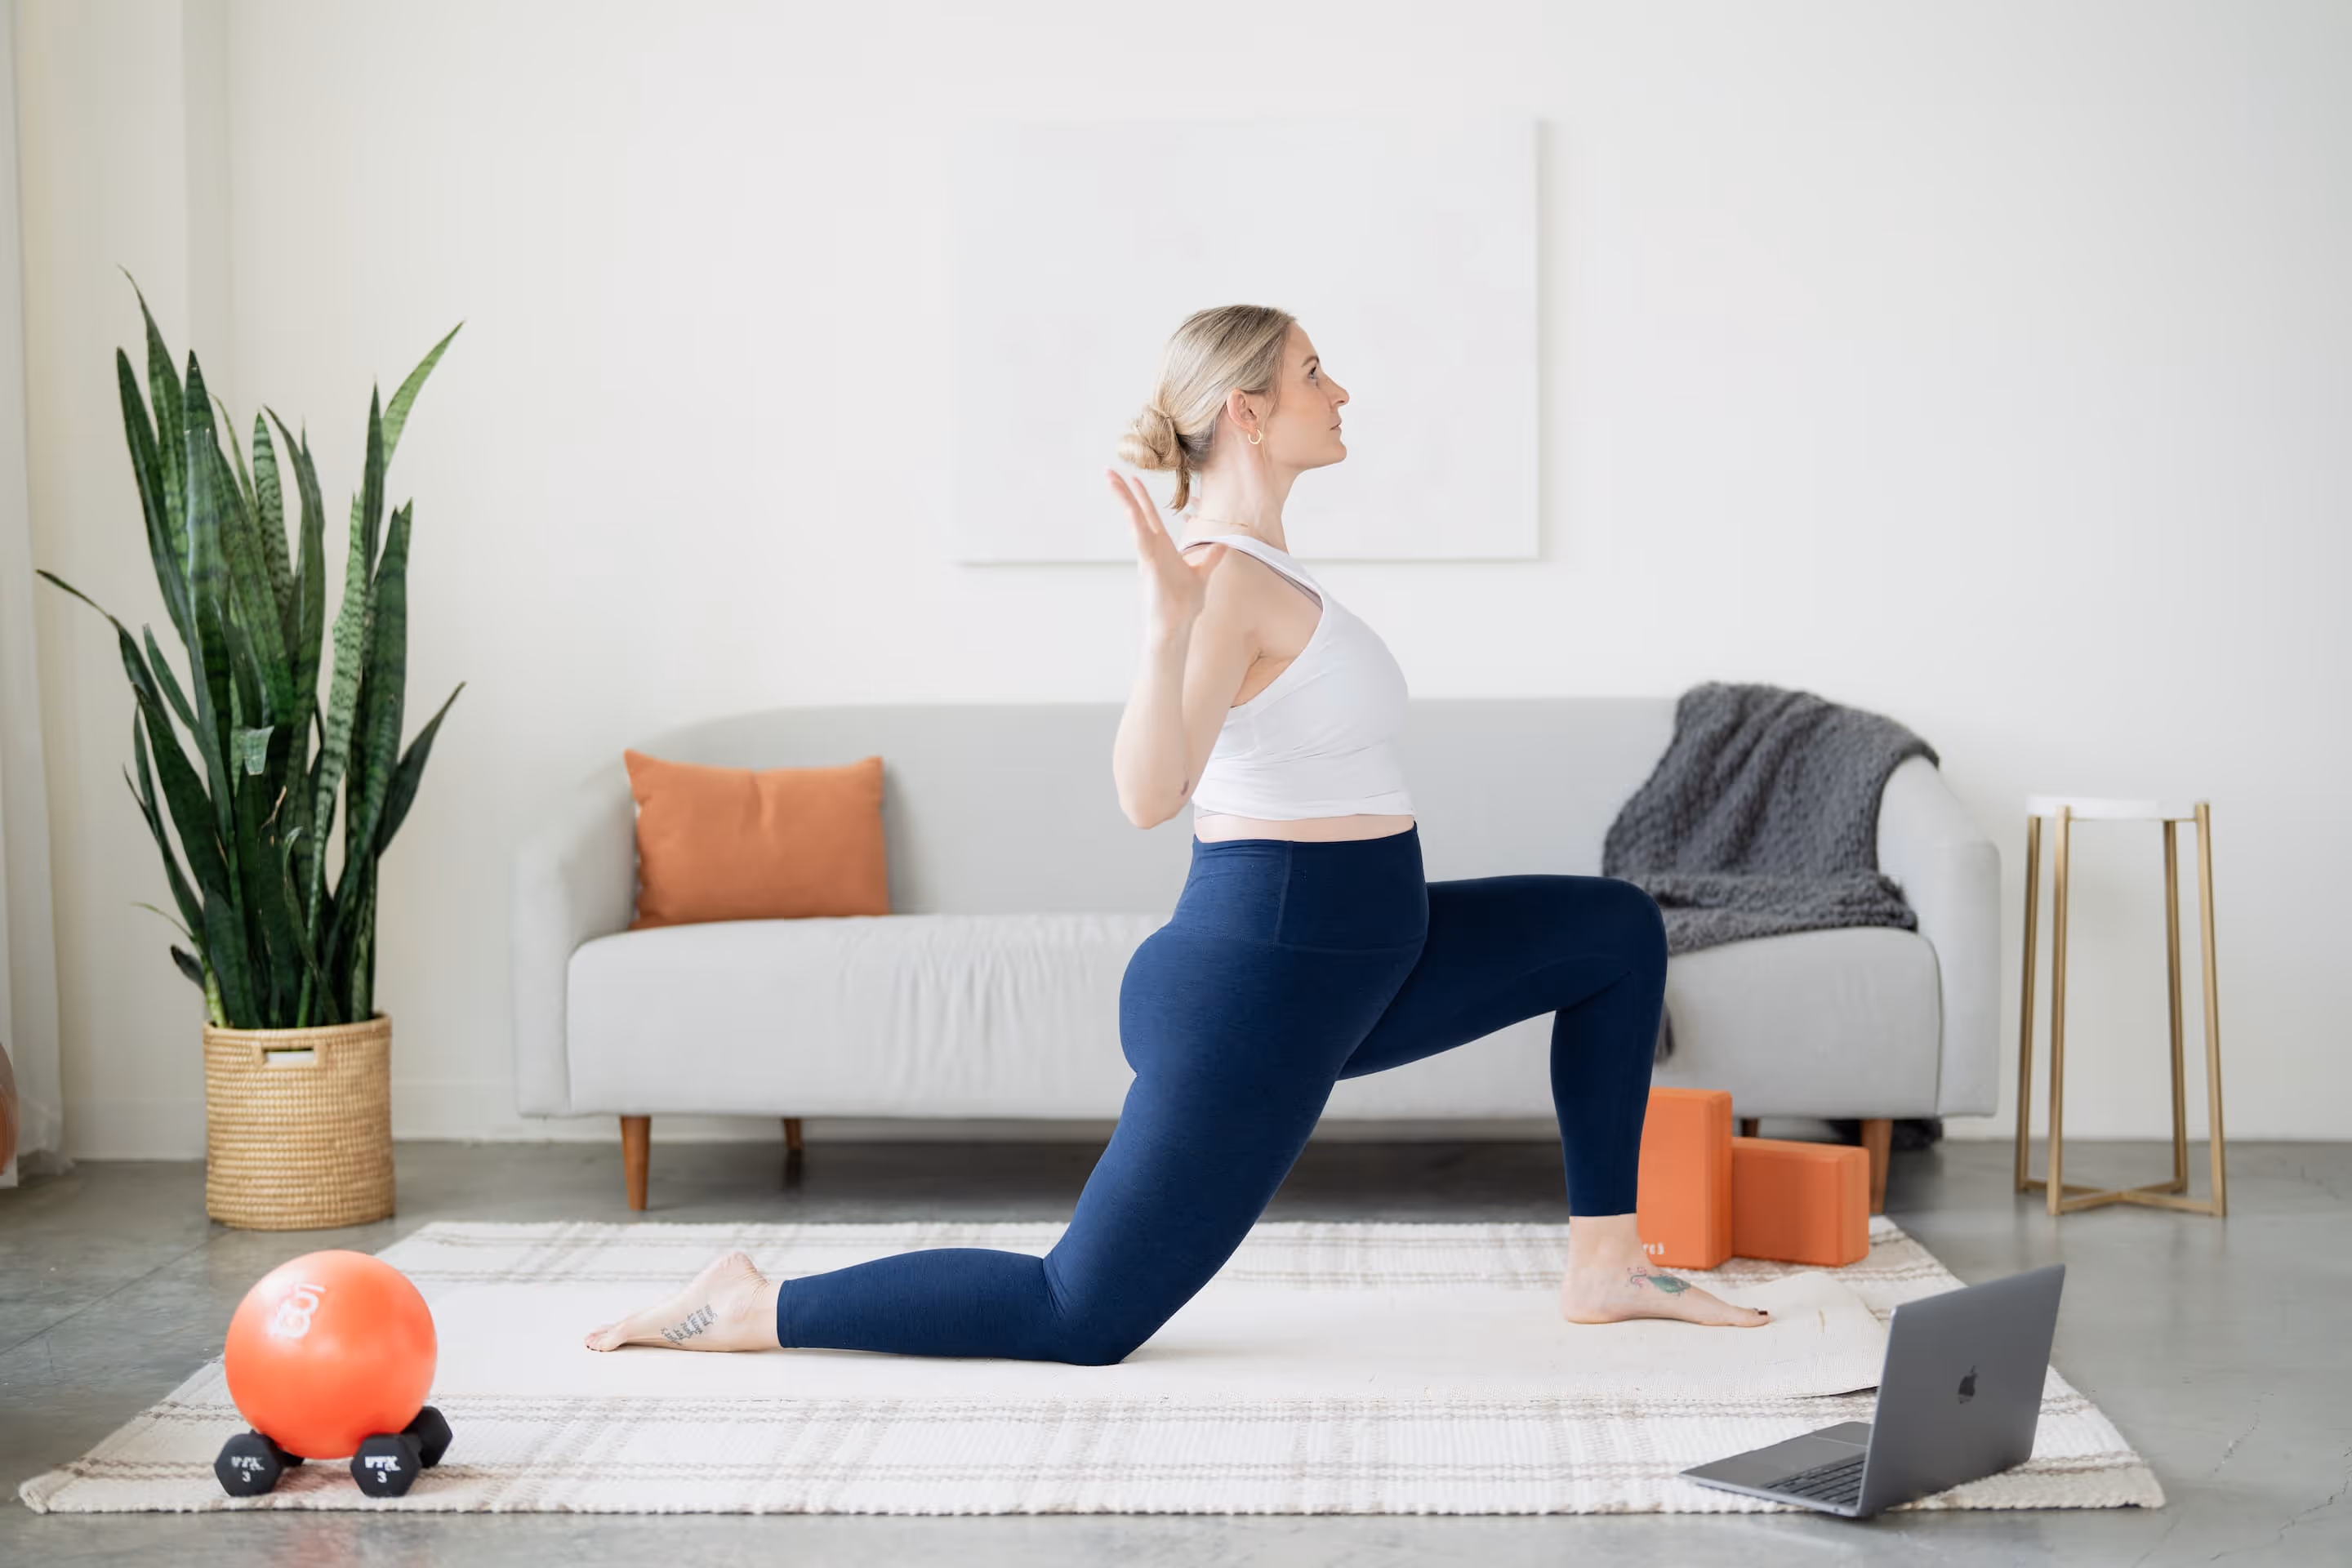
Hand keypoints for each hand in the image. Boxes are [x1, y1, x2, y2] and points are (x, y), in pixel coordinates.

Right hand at [1106, 469, 1224, 637]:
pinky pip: (1140, 539)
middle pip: (1136, 513)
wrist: (1177, 625)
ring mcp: (1148, 555)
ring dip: (1123, 499)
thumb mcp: (1202, 574)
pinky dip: (1135, 523)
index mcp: (1162, 547)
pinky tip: (1129, 509)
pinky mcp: (1149, 565)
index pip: (1150, 515)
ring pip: (1133, 520)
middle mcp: (1152, 548)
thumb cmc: (1185, 604)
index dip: (1142, 497)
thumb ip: (1211, 557)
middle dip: (1124, 492)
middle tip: (1109, 471)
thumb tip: (1223, 544)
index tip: (1134, 478)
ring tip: (1110, 479)